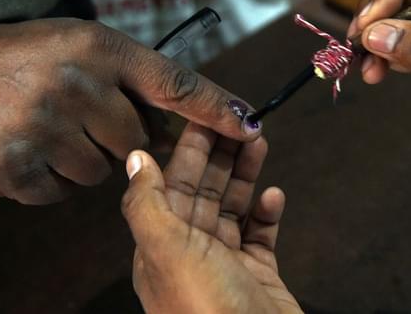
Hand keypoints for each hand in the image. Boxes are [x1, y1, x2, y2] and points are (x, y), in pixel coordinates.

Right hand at [0, 19, 261, 203]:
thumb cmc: (33, 58)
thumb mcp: (88, 47)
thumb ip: (137, 79)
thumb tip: (188, 119)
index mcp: (101, 52)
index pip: (173, 83)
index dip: (214, 109)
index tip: (250, 126)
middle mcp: (76, 87)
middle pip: (137, 141)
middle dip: (120, 138)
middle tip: (88, 118)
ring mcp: (43, 128)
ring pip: (102, 171)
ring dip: (86, 160)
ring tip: (53, 131)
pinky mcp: (14, 167)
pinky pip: (62, 192)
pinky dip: (53, 178)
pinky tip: (32, 150)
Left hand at [121, 123, 300, 312]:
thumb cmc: (208, 306)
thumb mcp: (168, 252)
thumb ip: (148, 204)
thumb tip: (136, 158)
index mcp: (162, 245)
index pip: (174, 184)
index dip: (190, 148)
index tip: (207, 115)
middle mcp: (191, 252)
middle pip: (207, 191)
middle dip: (222, 155)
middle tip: (241, 120)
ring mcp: (227, 264)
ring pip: (234, 208)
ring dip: (246, 176)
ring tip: (260, 142)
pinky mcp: (259, 276)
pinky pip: (261, 236)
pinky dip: (266, 215)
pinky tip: (274, 196)